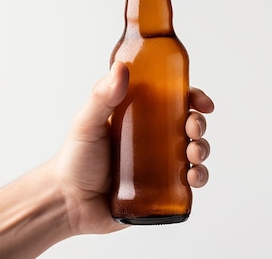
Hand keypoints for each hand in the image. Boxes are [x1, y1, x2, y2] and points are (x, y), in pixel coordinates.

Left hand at [52, 62, 214, 235]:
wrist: (69, 204)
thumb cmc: (74, 160)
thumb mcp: (87, 123)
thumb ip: (101, 96)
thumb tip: (121, 67)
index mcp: (138, 115)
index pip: (171, 99)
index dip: (192, 97)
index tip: (202, 103)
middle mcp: (151, 137)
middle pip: (188, 123)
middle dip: (199, 124)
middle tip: (193, 129)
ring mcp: (158, 163)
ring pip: (193, 151)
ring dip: (202, 149)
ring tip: (194, 155)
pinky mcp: (161, 188)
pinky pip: (188, 181)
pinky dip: (199, 177)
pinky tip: (194, 178)